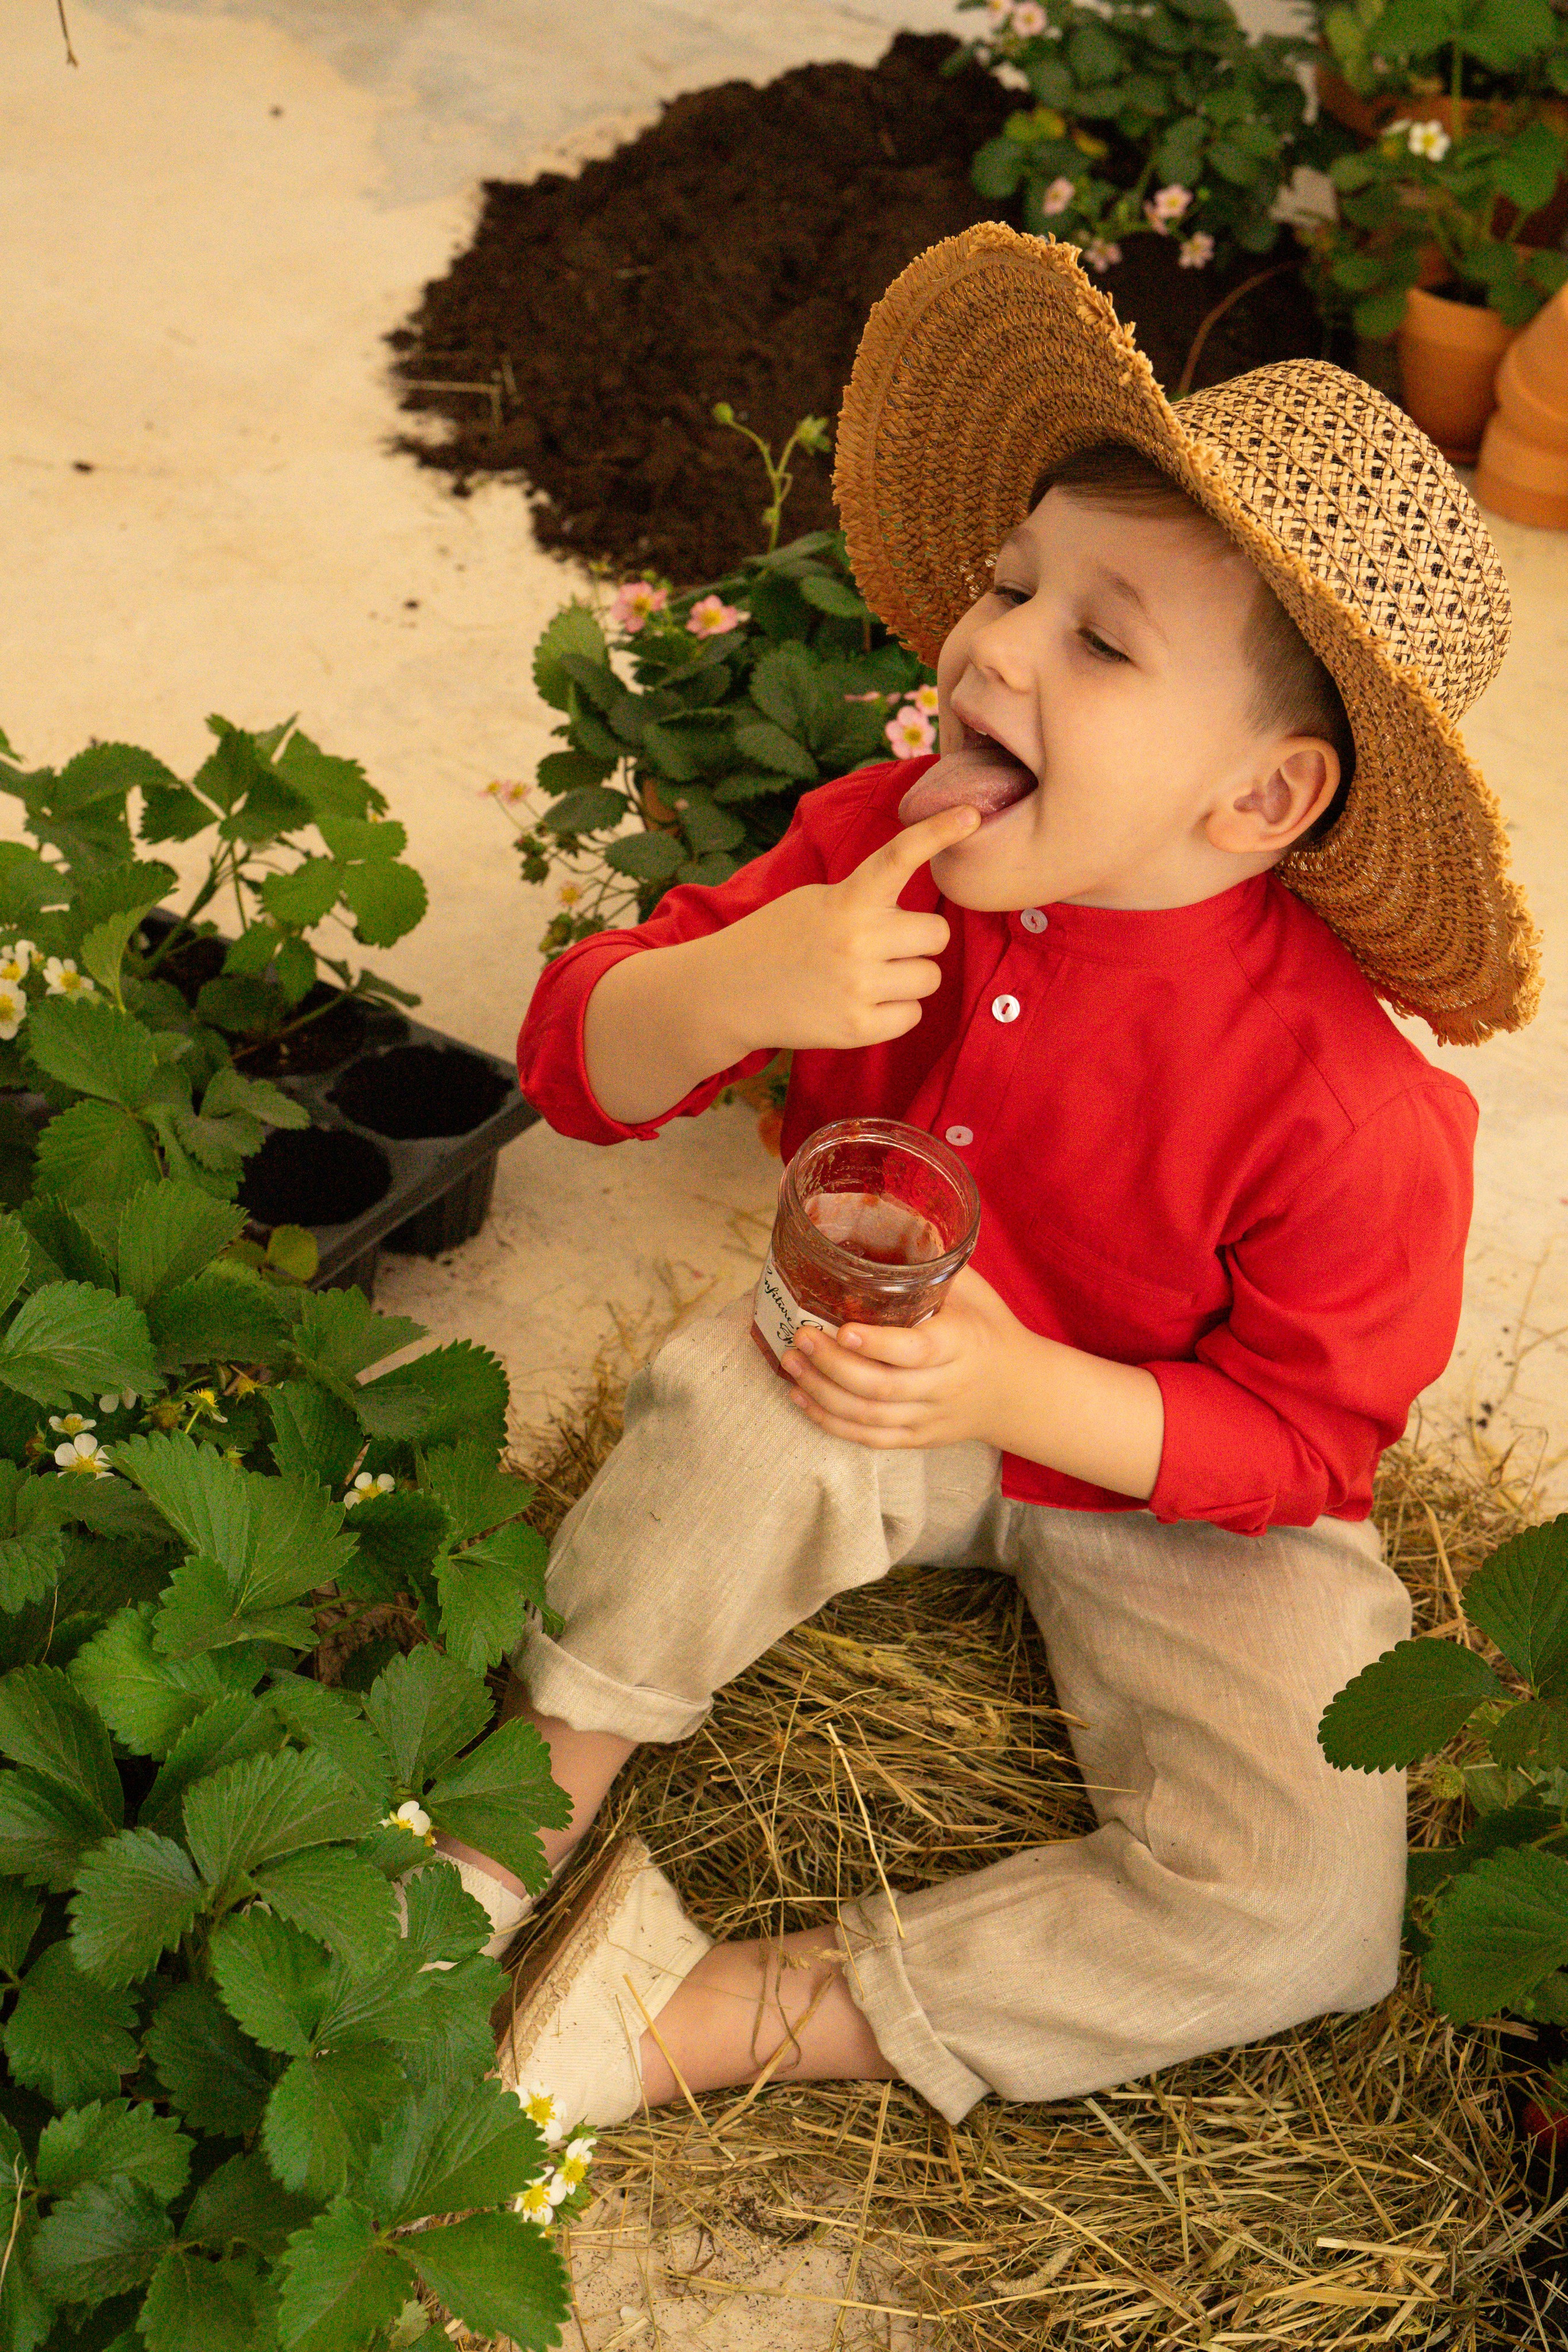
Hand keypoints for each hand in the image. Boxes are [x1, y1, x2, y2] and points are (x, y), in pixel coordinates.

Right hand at [712, 803, 979, 1053]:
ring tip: (864, 977)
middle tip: (881, 946)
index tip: (971, 814)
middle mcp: (857, 939)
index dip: (937, 832)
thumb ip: (865, 900)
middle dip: (916, 940)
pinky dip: (894, 1011)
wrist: (726, 993)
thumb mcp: (815, 901)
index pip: (899, 856)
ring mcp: (859, 986)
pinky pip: (912, 1015)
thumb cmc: (777, 940)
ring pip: (929, 977)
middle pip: (937, 934)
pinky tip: (860, 1004)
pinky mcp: (858, 1028)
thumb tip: (919, 919)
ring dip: (906, 977)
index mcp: (846, 899)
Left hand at [778, 1265, 1022, 1449]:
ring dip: (823, 1392)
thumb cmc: (988, 1328)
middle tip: (801, 1338)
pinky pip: (870, 1438)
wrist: (1018, 1391)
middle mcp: (944, 1386)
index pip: (916, 1351)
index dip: (876, 1344)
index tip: (842, 1328)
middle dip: (833, 1365)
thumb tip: (894, 1218)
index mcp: (960, 1345)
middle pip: (882, 1387)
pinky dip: (832, 1422)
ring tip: (792, 1363)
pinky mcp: (918, 1437)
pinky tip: (802, 1398)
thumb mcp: (974, 1291)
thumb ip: (935, 1266)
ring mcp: (929, 1416)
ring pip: (869, 1416)